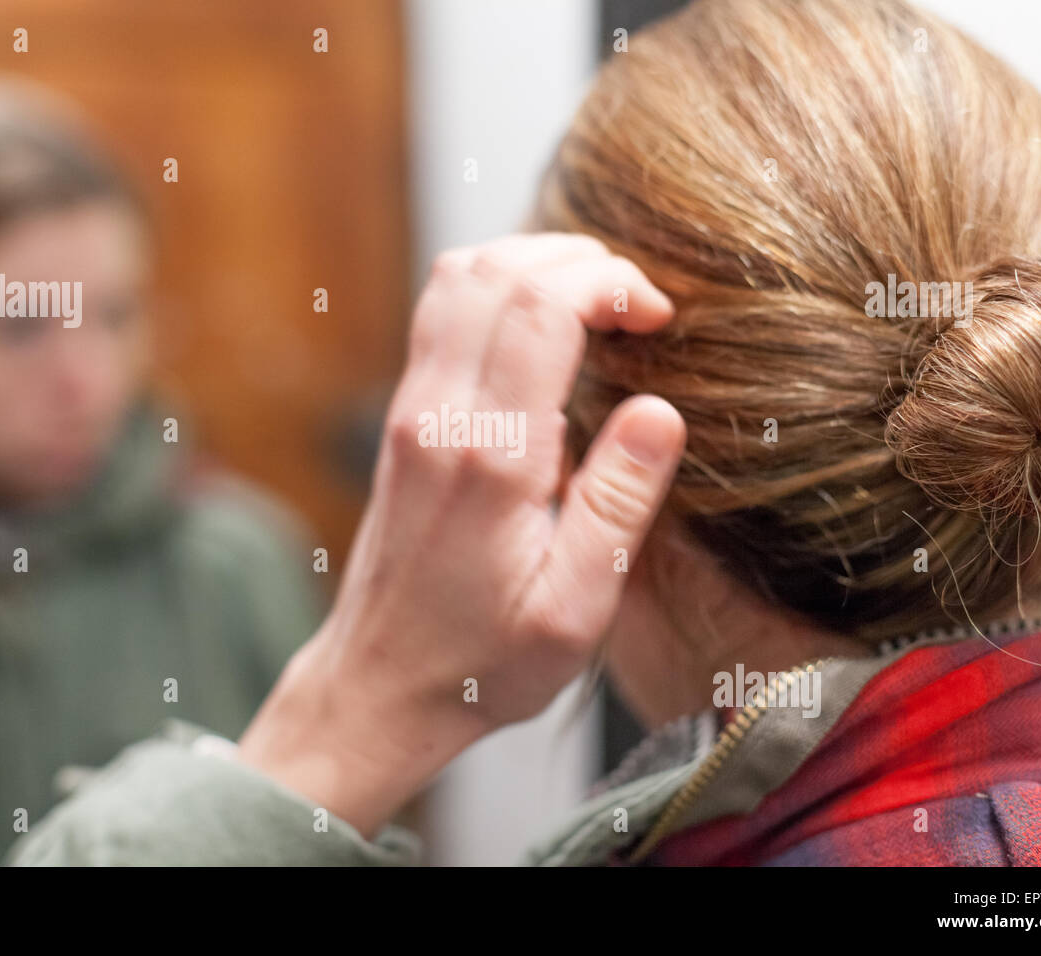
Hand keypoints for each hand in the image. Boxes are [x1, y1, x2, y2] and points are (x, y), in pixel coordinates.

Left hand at [238, 233, 685, 836]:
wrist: (380, 683)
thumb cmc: (482, 661)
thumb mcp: (574, 610)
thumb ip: (618, 505)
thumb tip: (659, 412)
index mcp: (490, 456)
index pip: (542, 306)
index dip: (611, 284)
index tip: (658, 317)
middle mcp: (438, 416)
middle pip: (496, 269)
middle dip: (580, 260)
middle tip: (636, 302)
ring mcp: (410, 410)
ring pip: (458, 276)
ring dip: (533, 262)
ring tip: (597, 300)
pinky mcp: (402, 418)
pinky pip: (441, 312)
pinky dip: (498, 287)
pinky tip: (543, 324)